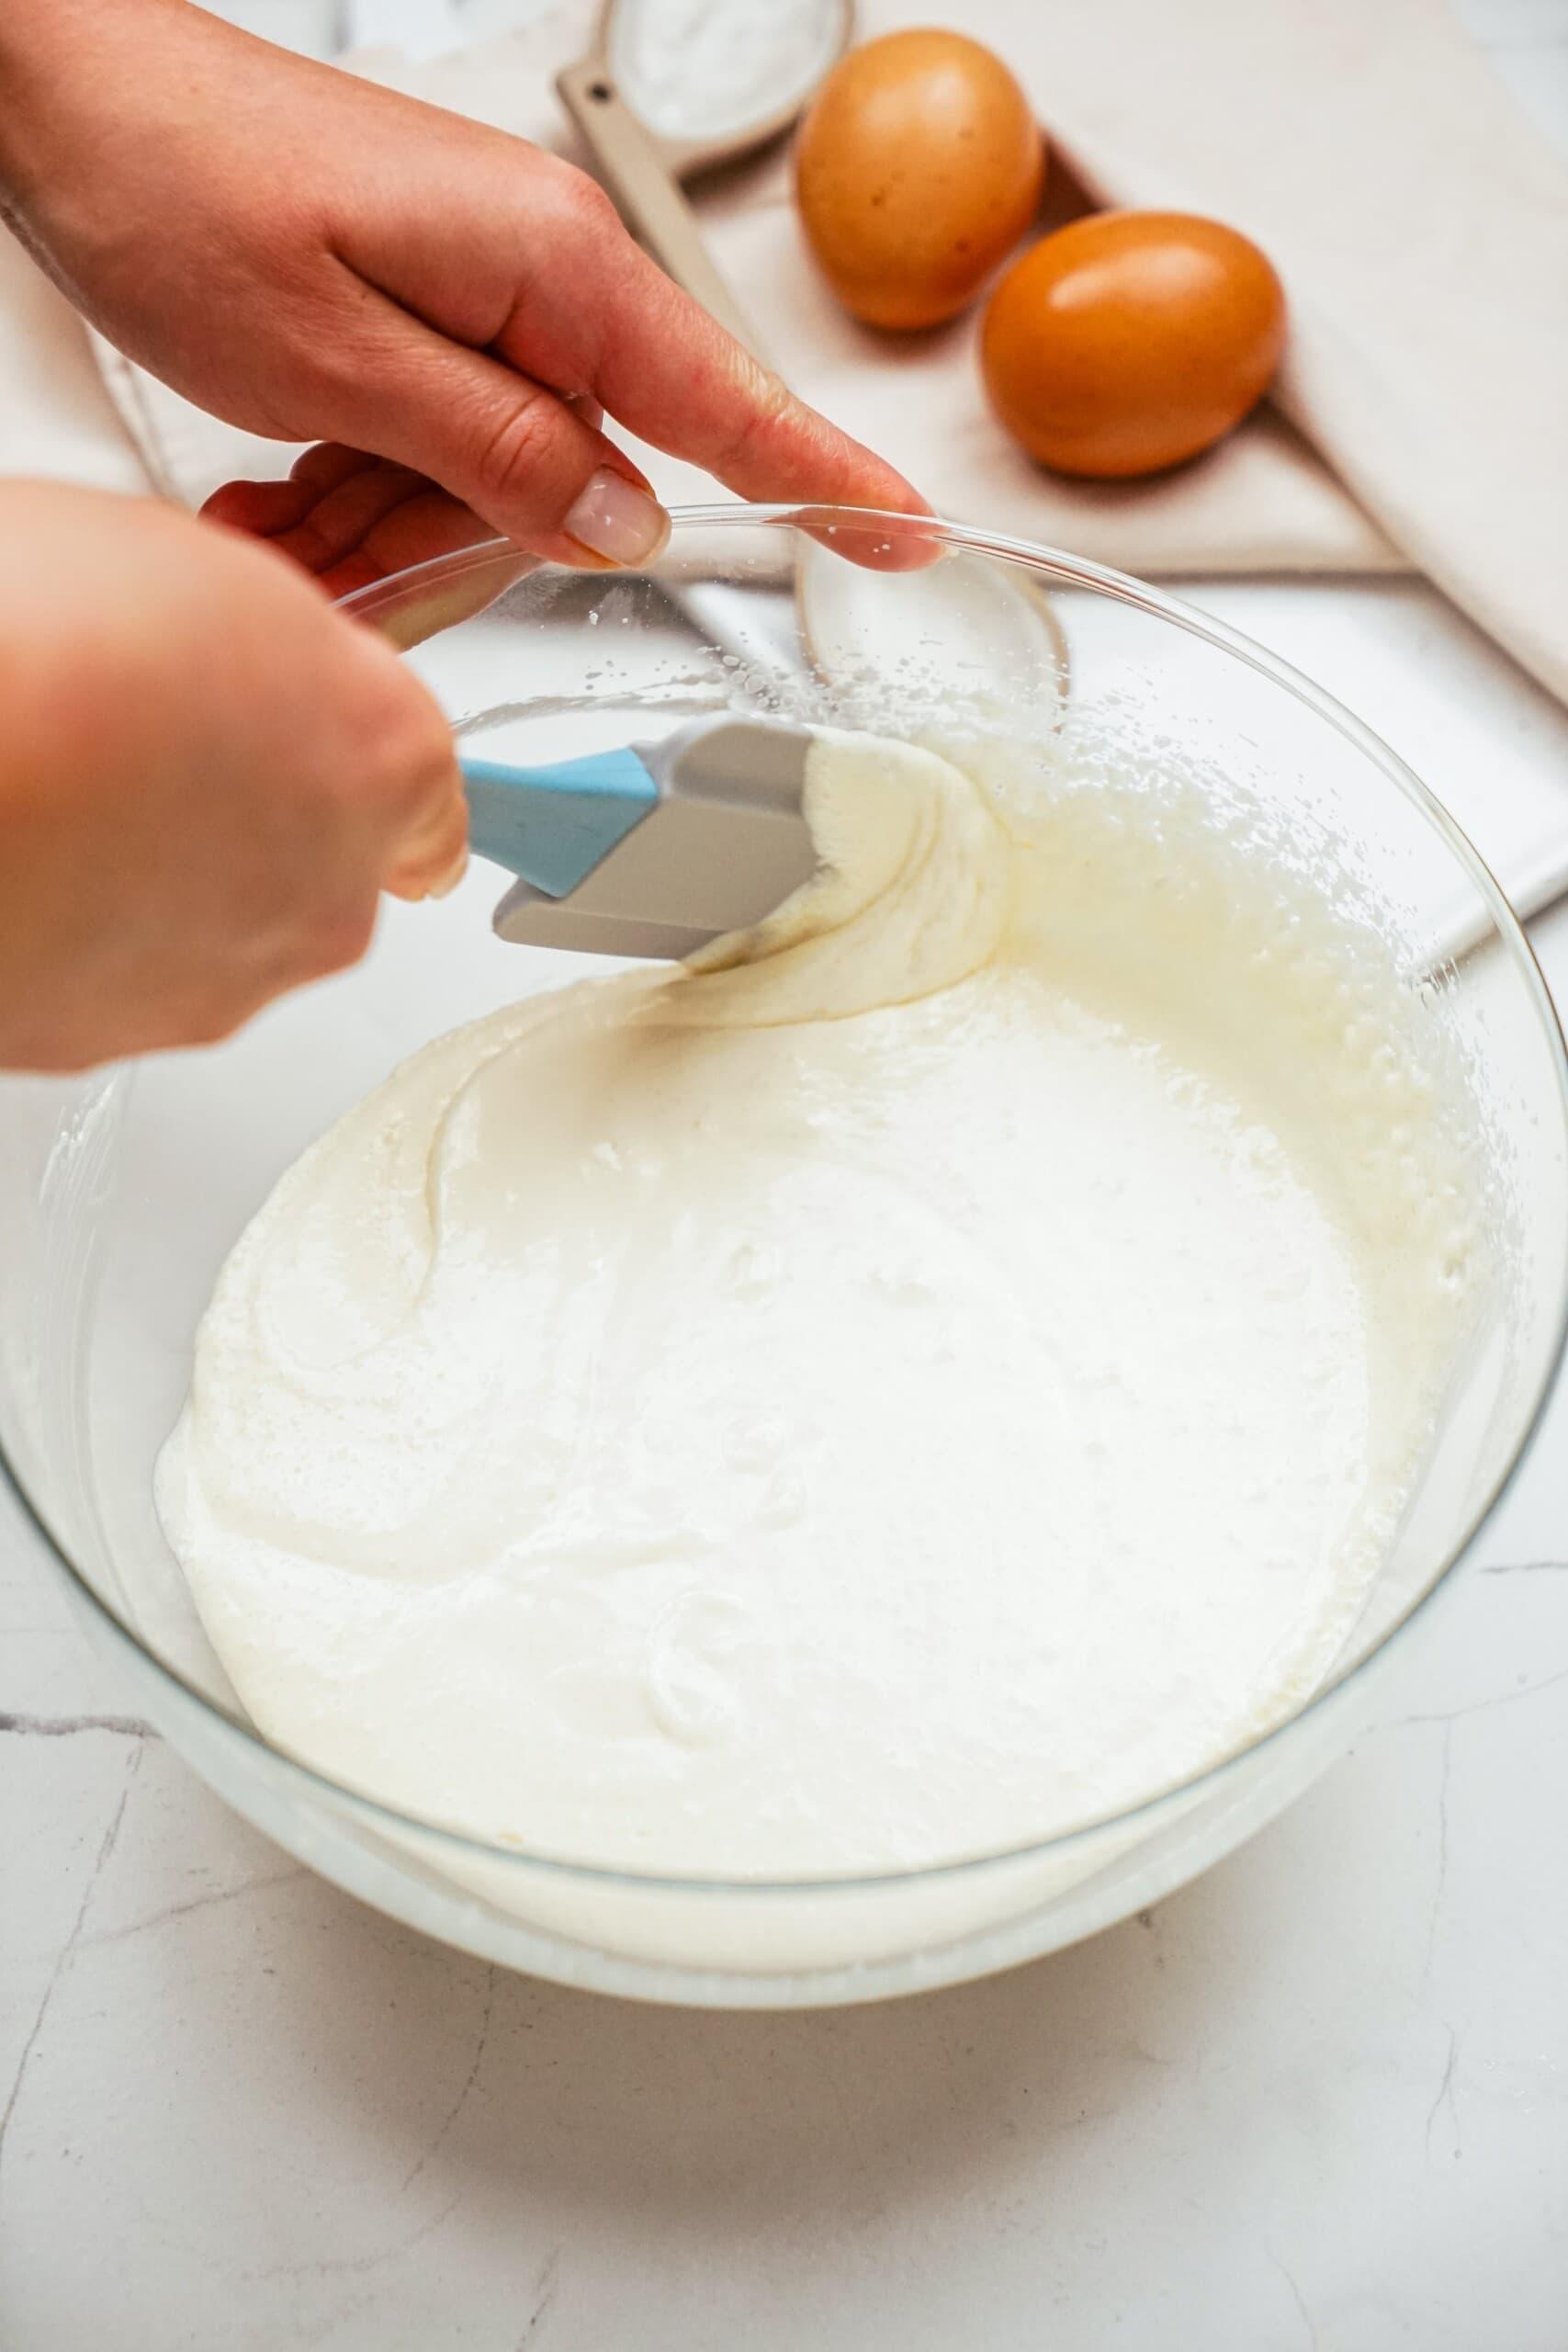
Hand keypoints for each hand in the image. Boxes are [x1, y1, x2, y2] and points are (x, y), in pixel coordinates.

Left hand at [0, 0, 928, 586]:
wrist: (65, 94)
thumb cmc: (175, 187)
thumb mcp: (335, 365)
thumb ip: (499, 455)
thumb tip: (624, 522)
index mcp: (549, 269)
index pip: (727, 402)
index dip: (823, 483)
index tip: (907, 534)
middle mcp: (537, 273)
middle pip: (578, 484)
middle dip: (450, 542)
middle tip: (323, 542)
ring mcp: (485, 290)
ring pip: (493, 483)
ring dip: (381, 523)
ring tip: (271, 505)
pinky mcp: (432, 308)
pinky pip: (438, 446)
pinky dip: (360, 484)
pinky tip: (282, 480)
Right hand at [0, 483, 464, 1070]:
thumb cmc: (37, 631)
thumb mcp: (181, 564)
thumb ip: (256, 635)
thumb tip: (235, 650)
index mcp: (380, 755)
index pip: (428, 791)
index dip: (359, 766)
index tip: (328, 758)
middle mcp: (330, 892)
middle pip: (321, 863)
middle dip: (248, 816)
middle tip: (140, 743)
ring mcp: (233, 980)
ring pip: (224, 929)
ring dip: (165, 874)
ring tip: (63, 791)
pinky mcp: (123, 1039)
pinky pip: (126, 977)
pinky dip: (88, 930)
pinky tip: (29, 854)